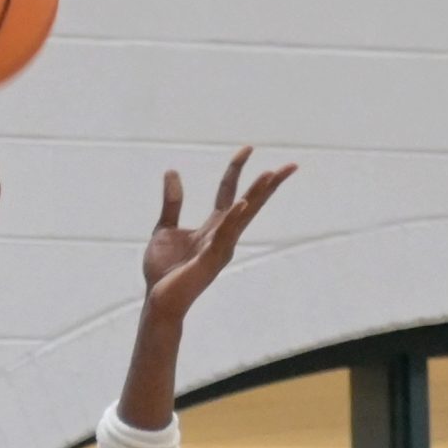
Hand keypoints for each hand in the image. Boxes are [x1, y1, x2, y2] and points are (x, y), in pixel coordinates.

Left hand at [142, 147, 295, 322]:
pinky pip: (223, 236)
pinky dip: (232, 219)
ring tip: (271, 175)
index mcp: (213, 227)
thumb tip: (173, 171)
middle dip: (268, 185)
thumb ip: (172, 203)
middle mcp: (222, 236)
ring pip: (242, 217)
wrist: (157, 300)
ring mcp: (219, 249)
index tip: (248, 147)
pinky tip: (242, 203)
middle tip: (289, 166)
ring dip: (257, 195)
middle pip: (250, 204)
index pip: (229, 192)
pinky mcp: (209, 261)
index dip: (237, 169)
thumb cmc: (163, 272)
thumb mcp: (164, 228)